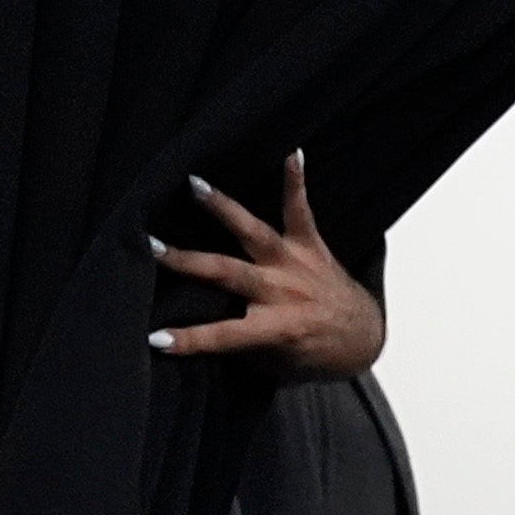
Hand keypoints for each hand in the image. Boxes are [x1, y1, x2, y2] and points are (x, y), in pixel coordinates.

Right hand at [150, 147, 383, 375]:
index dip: (188, 339)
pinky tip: (293, 152)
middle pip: (227, 273)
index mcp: (274, 328)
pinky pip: (302, 211)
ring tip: (195, 184)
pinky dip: (296, 182)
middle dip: (187, 262)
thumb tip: (194, 320)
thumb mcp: (277, 362)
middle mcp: (282, 292)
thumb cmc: (314, 354)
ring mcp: (295, 265)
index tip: (153, 339)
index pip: (222, 336)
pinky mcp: (312, 245)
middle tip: (151, 245)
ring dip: (223, 209)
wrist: (363, 338)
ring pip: (254, 233)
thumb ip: (242, 345)